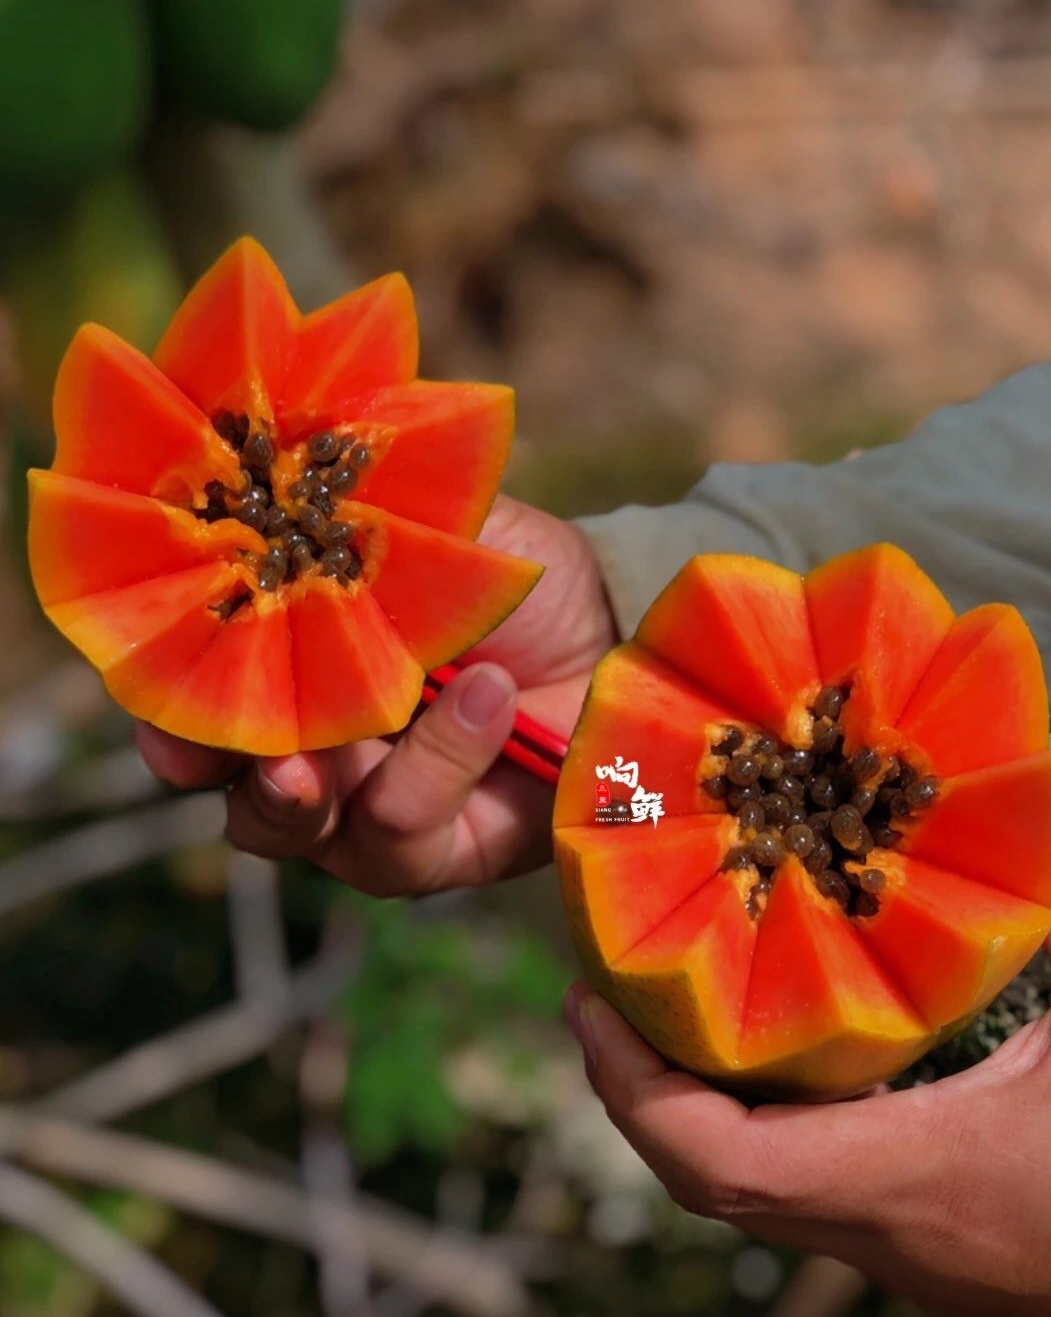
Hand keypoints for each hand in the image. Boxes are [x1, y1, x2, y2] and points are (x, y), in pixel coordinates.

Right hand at [137, 496, 615, 891]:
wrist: (620, 624)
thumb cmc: (516, 571)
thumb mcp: (432, 522)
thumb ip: (351, 511)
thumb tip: (272, 466)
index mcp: (298, 676)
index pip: (206, 703)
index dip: (171, 706)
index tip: (164, 691)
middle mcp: (320, 754)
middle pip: (233, 788)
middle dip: (229, 769)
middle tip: (258, 747)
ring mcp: (373, 808)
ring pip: (298, 833)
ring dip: (320, 785)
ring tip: (373, 723)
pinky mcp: (440, 850)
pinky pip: (400, 834)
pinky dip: (438, 764)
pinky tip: (488, 696)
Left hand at [565, 855, 1050, 1316]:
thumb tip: (977, 814)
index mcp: (918, 1176)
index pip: (718, 1163)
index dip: (630, 1086)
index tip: (589, 1006)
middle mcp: (890, 1235)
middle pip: (709, 1182)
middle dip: (637, 1086)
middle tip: (605, 991)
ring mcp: (907, 1256)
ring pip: (753, 1194)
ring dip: (693, 1108)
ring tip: (670, 1009)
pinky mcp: (932, 1249)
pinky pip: (806, 1192)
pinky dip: (762, 1125)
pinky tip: (779, 1053)